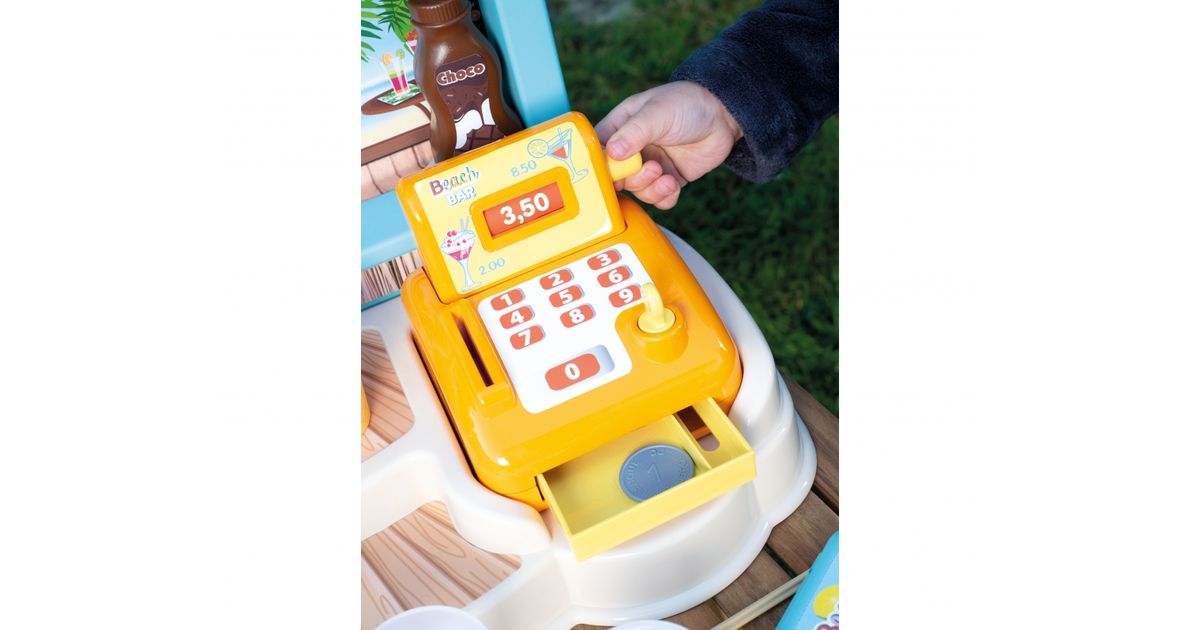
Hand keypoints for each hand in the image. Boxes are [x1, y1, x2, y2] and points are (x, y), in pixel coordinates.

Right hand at [596, 81, 742, 208]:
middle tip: (651, 168)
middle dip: (632, 179)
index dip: (600, 166)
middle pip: (616, 178)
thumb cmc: (687, 103)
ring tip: (665, 176)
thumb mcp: (657, 113)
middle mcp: (632, 149)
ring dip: (650, 189)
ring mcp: (650, 165)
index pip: (597, 152)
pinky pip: (658, 199)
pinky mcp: (669, 179)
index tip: (610, 173)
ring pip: (637, 191)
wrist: (725, 115)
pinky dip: (664, 197)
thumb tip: (612, 153)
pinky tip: (673, 184)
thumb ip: (634, 133)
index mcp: (620, 128)